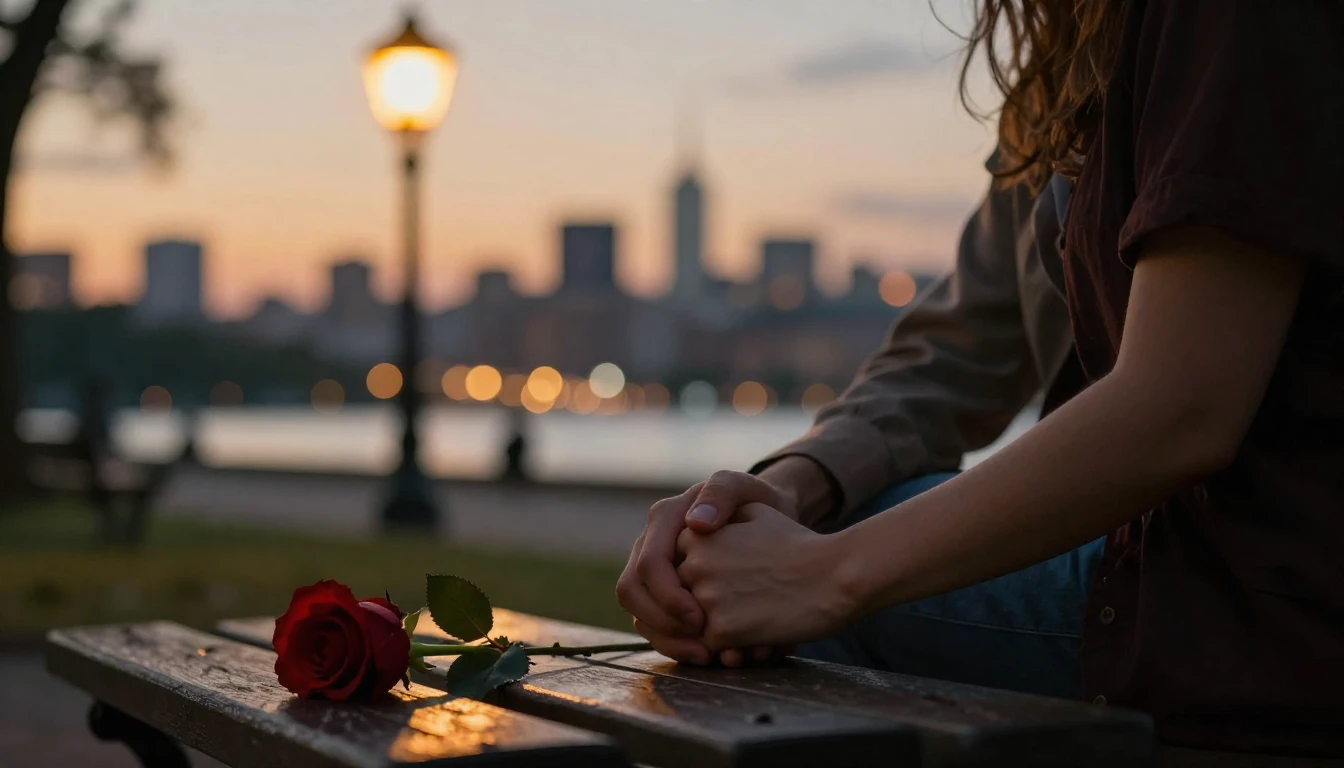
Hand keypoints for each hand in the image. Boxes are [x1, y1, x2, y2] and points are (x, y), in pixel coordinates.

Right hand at [615, 471, 797, 664]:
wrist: (767, 517)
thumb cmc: (756, 501)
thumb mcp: (745, 487)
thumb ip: (723, 492)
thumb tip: (695, 524)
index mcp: (665, 519)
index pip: (649, 563)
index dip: (668, 596)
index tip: (699, 619)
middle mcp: (651, 545)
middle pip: (631, 592)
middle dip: (662, 624)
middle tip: (700, 645)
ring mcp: (655, 572)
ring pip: (639, 614)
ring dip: (668, 641)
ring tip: (706, 656)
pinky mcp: (666, 594)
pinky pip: (657, 624)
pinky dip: (677, 644)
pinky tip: (708, 654)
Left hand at [676, 502, 855, 650]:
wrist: (835, 574)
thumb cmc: (799, 545)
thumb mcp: (755, 514)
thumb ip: (720, 519)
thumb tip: (698, 528)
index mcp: (697, 536)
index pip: (677, 570)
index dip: (700, 583)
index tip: (726, 587)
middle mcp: (695, 564)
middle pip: (681, 600)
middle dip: (701, 611)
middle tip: (736, 614)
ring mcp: (706, 598)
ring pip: (692, 628)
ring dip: (715, 633)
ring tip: (748, 627)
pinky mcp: (722, 629)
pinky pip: (710, 649)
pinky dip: (730, 650)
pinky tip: (755, 641)